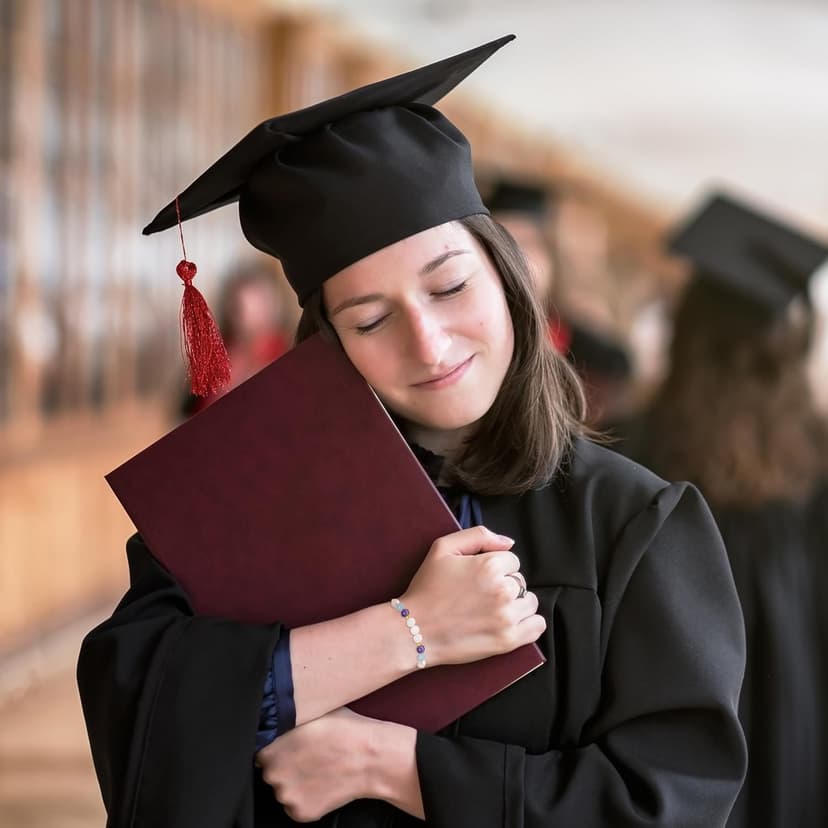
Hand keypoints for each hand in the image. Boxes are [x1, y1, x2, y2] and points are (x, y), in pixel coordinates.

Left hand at [256, 708, 373, 821]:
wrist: (369, 757)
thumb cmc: (344, 729)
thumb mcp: (311, 712)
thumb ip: (287, 722)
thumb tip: (274, 719)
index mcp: (272, 749)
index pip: (262, 753)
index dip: (278, 749)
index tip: (291, 747)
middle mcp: (274, 776)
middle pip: (271, 773)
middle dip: (285, 766)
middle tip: (308, 757)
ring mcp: (287, 797)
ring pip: (284, 790)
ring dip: (295, 782)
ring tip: (318, 770)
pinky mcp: (301, 813)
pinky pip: (296, 806)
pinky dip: (306, 797)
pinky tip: (322, 783)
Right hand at [402, 525, 545, 666]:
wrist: (415, 629)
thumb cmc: (426, 588)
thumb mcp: (442, 548)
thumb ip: (478, 535)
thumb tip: (508, 542)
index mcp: (489, 566)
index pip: (511, 559)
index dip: (495, 566)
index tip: (479, 577)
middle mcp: (502, 590)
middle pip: (521, 581)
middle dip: (505, 584)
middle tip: (481, 595)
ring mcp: (507, 617)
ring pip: (530, 601)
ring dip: (516, 603)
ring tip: (493, 609)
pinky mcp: (508, 640)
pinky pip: (537, 626)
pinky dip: (528, 623)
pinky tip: (510, 621)